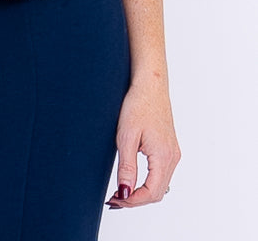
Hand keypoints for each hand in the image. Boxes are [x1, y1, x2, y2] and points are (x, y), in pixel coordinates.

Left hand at [106, 76, 180, 210]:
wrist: (150, 85)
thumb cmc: (138, 105)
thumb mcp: (126, 137)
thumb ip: (127, 167)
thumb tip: (124, 192)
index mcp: (163, 156)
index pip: (150, 192)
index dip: (132, 201)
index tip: (114, 201)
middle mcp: (173, 157)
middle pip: (157, 193)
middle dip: (136, 200)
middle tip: (114, 199)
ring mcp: (173, 153)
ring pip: (160, 185)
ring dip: (142, 193)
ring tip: (121, 192)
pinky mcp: (169, 148)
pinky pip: (161, 174)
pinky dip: (148, 183)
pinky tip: (133, 180)